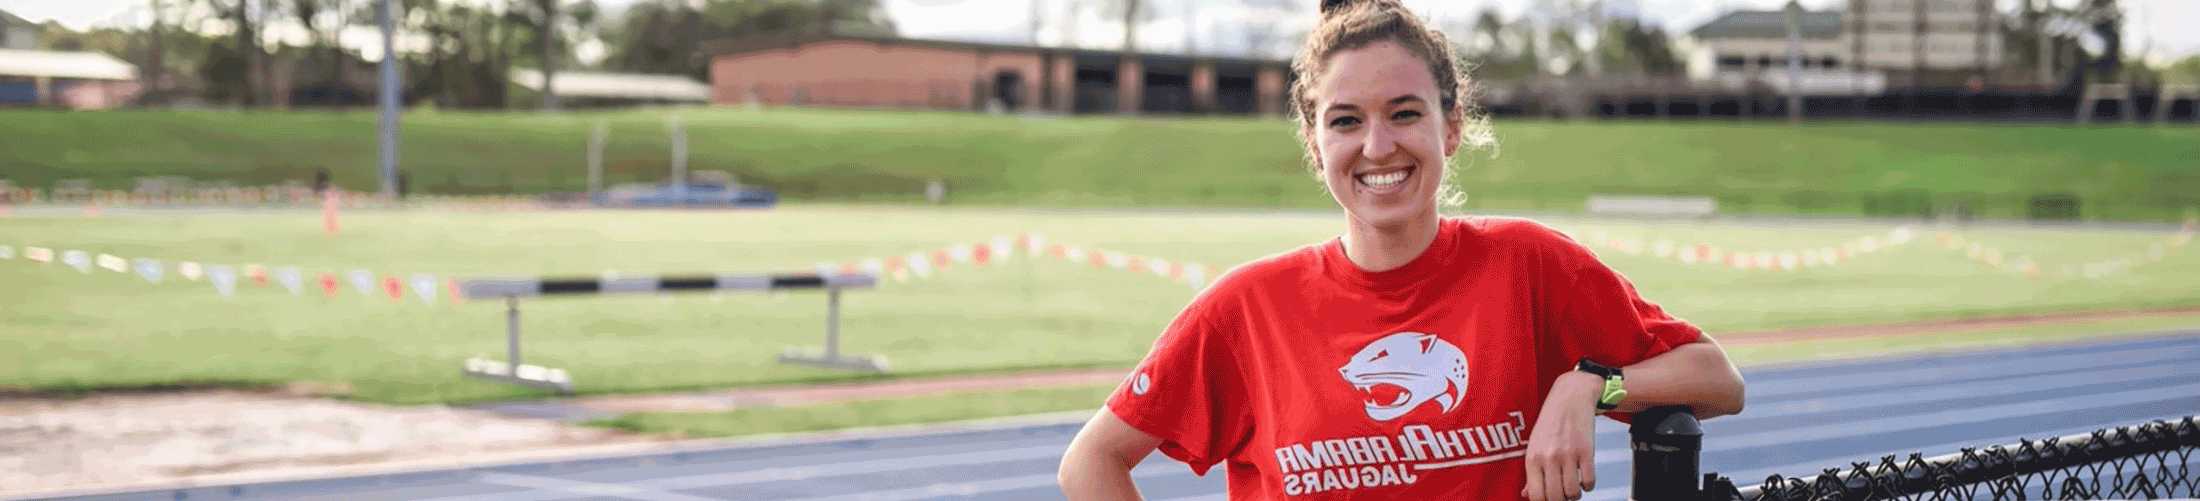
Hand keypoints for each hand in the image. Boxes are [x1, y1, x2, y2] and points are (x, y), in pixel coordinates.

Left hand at [1522, 370, 1600, 500]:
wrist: (1570, 397)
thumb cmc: (1550, 423)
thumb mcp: (1534, 445)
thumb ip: (1531, 472)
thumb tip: (1526, 495)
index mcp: (1532, 458)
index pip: (1536, 495)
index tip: (1550, 499)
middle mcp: (1549, 458)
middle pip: (1555, 497)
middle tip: (1563, 494)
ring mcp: (1568, 454)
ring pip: (1573, 492)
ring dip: (1575, 495)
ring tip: (1574, 487)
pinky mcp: (1586, 451)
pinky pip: (1589, 481)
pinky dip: (1588, 485)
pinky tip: (1584, 478)